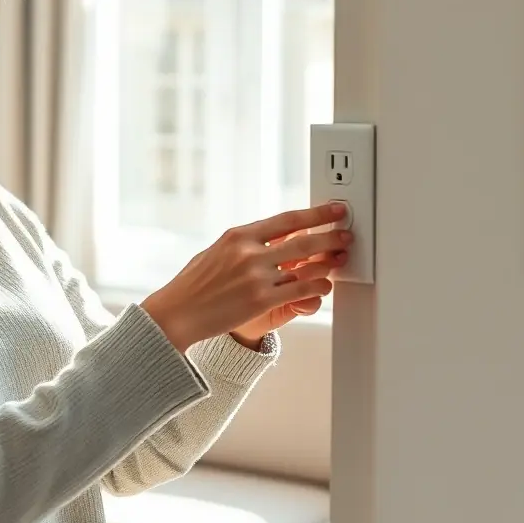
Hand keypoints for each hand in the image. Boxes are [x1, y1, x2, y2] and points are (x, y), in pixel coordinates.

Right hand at [141, 203, 351, 352]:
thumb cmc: (192, 285)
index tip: (333, 209)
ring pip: (308, 266)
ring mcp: (257, 276)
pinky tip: (323, 286)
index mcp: (238, 236)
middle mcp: (249, 253)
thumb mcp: (216, 252)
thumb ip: (244, 244)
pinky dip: (317, 287)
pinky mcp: (262, 300)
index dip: (316, 213)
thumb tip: (271, 237)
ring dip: (328, 264)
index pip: (287, 220)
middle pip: (304, 240)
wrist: (178, 313)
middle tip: (346, 236)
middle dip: (331, 237)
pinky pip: (302, 290)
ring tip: (338, 261)